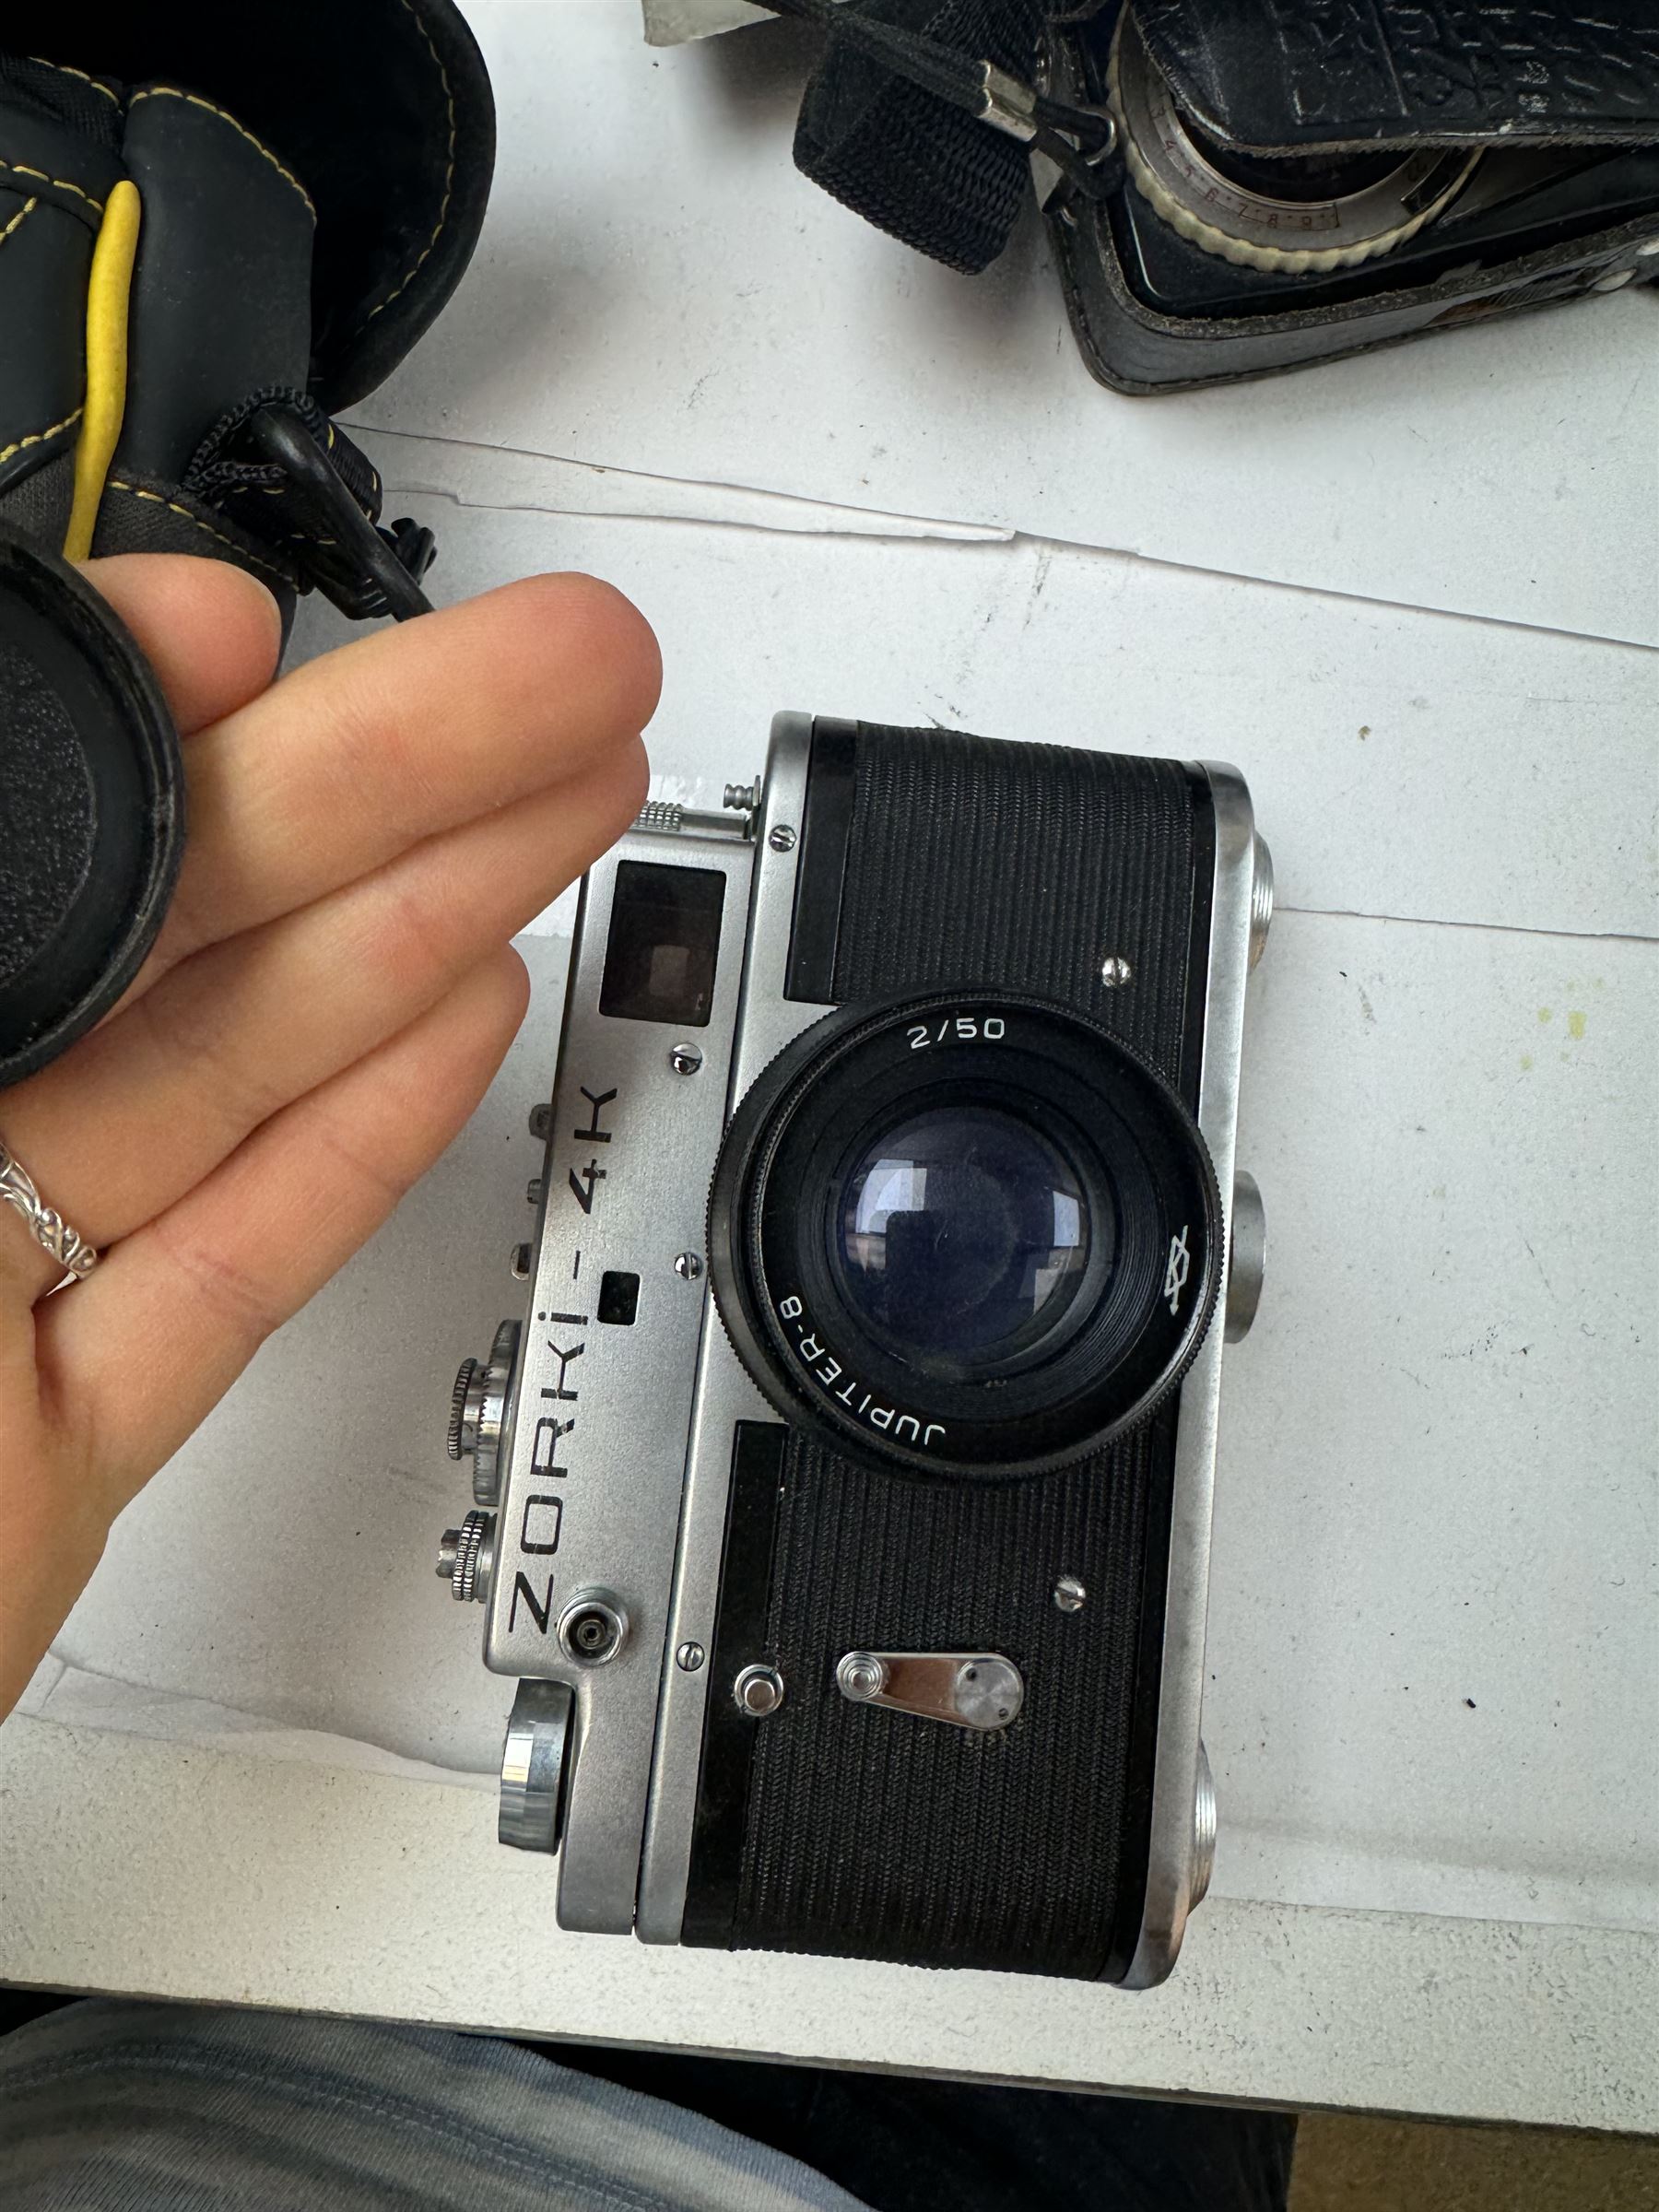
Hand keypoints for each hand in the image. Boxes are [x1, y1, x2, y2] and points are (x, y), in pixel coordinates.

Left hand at [0, 558, 656, 1718]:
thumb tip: (65, 667)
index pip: (19, 820)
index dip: (160, 710)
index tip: (264, 624)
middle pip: (172, 922)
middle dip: (388, 777)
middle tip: (544, 678)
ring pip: (231, 1073)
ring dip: (421, 929)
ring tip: (560, 811)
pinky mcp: (57, 1442)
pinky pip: (230, 1266)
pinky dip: (359, 1148)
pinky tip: (459, 1022)